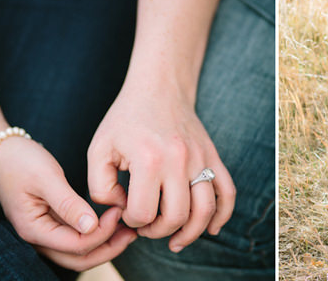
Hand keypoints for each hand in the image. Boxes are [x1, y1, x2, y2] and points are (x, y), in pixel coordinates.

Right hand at [0, 137, 136, 270]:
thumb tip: (91, 226)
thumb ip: (68, 204)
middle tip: (133, 231)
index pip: (76, 245)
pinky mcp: (54, 224)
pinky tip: (114, 223)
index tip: (118, 211)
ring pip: (79, 253)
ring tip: (128, 230)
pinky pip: (77, 239)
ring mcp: (46, 233)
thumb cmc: (22, 162)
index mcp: (35, 229)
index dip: (102, 233)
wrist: (3, 153)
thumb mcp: (47, 178)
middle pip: (79, 259)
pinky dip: (97, 235)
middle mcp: (40, 238)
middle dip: (109, 248)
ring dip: (105, 245)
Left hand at [87, 81, 235, 251]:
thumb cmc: (125, 119)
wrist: (159, 88)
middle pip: (176, 217)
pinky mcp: (213, 156)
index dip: (131, 221)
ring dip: (191, 233)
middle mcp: (179, 160)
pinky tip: (212, 228)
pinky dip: (223, 215)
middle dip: (158, 231)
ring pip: (206, 210)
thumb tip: (123, 210)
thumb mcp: (99, 149)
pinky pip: (227, 192)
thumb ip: (100, 186)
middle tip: (146, 225)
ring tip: (176, 240)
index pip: (143, 213)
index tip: (126, 211)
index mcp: (149, 159)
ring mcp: (201, 158)